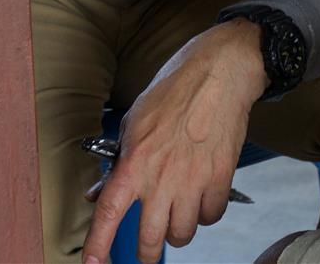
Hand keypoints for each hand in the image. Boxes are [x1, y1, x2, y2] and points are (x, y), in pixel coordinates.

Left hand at [81, 21, 266, 263]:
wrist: (219, 73)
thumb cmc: (175, 89)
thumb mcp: (134, 121)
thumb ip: (118, 161)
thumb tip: (101, 193)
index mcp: (134, 161)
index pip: (109, 213)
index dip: (98, 244)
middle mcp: (162, 177)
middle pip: (151, 239)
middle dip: (145, 252)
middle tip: (145, 250)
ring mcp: (193, 180)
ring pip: (183, 234)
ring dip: (178, 231)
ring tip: (177, 216)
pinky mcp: (220, 178)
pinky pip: (211, 217)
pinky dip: (206, 214)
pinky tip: (202, 198)